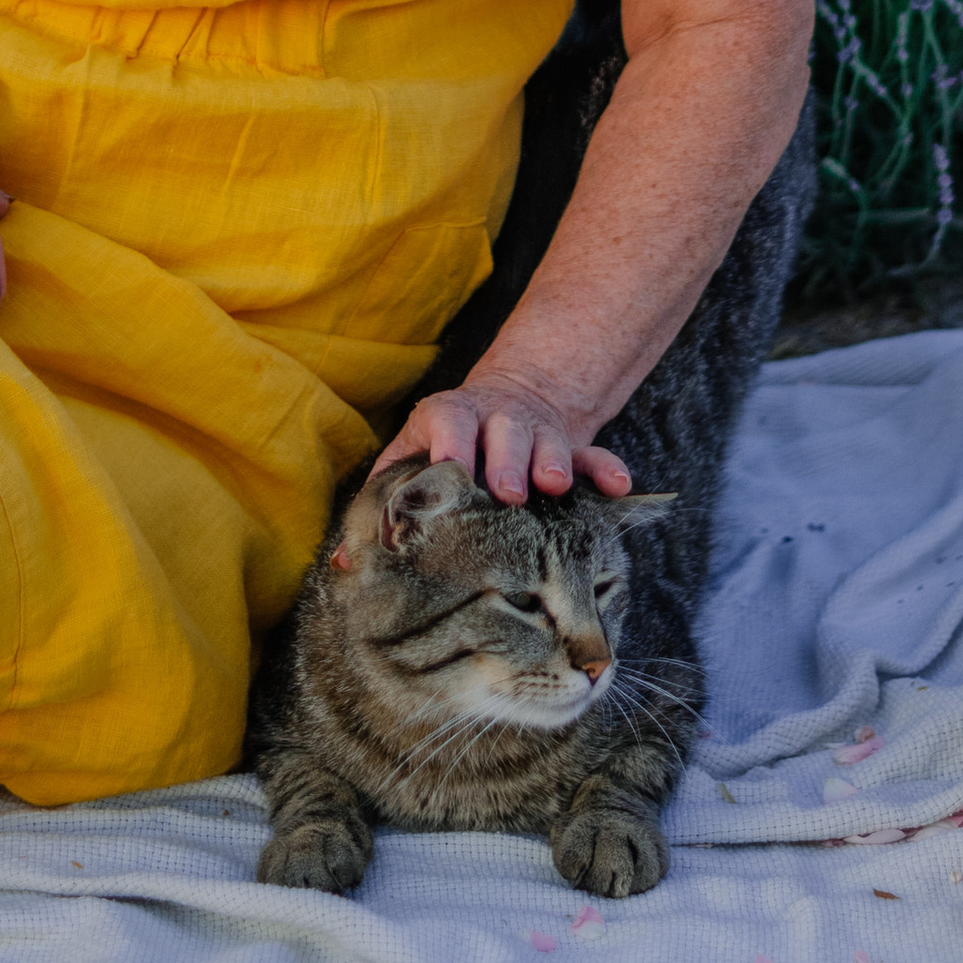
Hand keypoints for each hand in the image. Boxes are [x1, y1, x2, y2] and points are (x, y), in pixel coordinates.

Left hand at [374, 367, 631, 505]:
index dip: (450, 444)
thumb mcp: (411, 458)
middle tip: (509, 494)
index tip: (450, 471)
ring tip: (554, 488)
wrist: (504, 399)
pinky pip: (593, 455)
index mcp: (451, 418)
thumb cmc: (443, 447)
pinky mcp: (570, 446)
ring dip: (552, 462)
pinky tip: (617, 487)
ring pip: (550, 440)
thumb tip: (345, 564)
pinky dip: (605, 469)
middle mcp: (496, 419)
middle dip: (507, 460)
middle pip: (505, 431)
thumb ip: (383, 501)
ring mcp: (538, 431)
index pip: (449, 422)